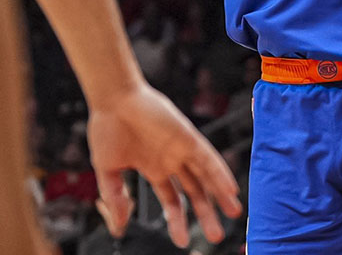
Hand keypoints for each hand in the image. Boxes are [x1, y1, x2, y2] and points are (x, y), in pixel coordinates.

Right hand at [86, 83, 241, 246]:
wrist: (112, 100)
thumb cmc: (107, 128)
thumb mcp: (107, 170)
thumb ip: (115, 198)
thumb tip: (120, 227)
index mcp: (154, 169)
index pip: (172, 201)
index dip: (178, 221)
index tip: (182, 241)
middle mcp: (172, 162)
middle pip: (195, 192)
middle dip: (206, 214)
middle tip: (217, 236)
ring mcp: (181, 150)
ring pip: (207, 177)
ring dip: (220, 195)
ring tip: (234, 213)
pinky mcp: (188, 137)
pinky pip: (208, 158)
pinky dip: (220, 173)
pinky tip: (229, 188)